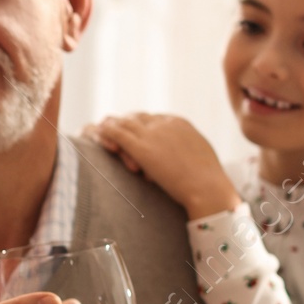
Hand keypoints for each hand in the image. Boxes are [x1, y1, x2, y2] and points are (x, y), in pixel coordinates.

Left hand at [90, 113, 240, 220]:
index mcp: (179, 123)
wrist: (207, 186)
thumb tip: (182, 157)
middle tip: (114, 139)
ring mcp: (152, 133)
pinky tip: (95, 135)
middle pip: (135, 117)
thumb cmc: (208, 180)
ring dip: (110, 130)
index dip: (140, 127)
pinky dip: (104, 133)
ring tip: (98, 135)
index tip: (133, 137)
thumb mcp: (199, 156)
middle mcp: (164, 122)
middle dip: (124, 127)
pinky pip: (115, 132)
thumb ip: (186, 151)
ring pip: (122, 122)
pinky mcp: (141, 146)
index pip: (152, 118)